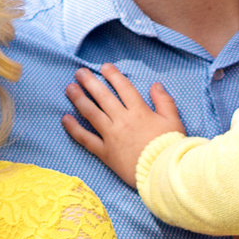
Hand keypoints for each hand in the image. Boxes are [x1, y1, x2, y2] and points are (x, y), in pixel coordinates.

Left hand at [62, 63, 187, 186]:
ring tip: (69, 88)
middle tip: (79, 72)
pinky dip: (74, 128)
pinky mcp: (105, 152)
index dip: (113, 75)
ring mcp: (111, 136)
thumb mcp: (173, 120)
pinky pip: (86, 138)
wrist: (163, 172)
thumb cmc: (170, 146)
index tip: (104, 67)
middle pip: (103, 97)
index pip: (124, 88)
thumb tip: (155, 84)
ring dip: (79, 99)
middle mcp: (122, 120)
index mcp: (139, 111)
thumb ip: (164, 101)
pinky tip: (65, 118)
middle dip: (90, 82)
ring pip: (91, 113)